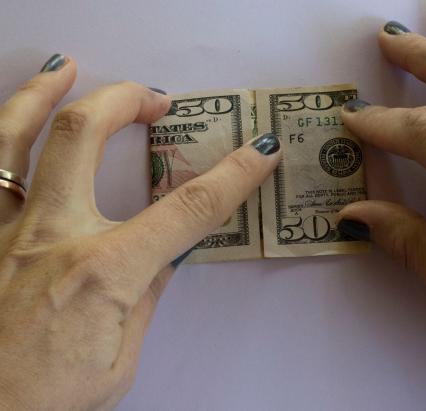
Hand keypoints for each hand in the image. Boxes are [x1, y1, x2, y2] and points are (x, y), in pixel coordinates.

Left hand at [0, 56, 280, 409]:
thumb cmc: (45, 403)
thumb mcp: (119, 361)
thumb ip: (143, 298)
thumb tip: (164, 253)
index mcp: (103, 274)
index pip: (188, 209)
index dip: (234, 174)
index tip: (260, 148)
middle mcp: (50, 239)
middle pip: (88, 136)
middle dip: (128, 102)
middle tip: (156, 100)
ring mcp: (4, 233)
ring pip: (16, 136)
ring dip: (46, 93)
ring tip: (69, 68)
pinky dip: (4, 132)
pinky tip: (19, 117)